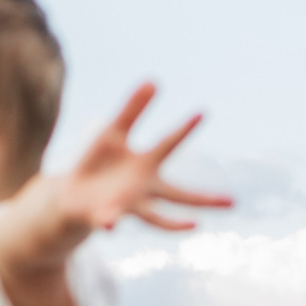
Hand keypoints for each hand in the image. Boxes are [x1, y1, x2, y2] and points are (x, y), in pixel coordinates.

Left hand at [40, 82, 230, 234]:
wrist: (71, 195)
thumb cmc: (97, 162)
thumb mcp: (112, 132)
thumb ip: (131, 110)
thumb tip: (153, 80)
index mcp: (146, 164)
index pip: (168, 144)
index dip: (183, 128)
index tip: (201, 112)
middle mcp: (144, 188)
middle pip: (179, 195)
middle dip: (205, 199)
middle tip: (234, 202)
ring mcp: (127, 205)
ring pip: (154, 218)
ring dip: (172, 224)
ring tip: (195, 226)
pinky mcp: (105, 216)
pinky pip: (108, 220)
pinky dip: (109, 221)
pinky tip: (111, 225)